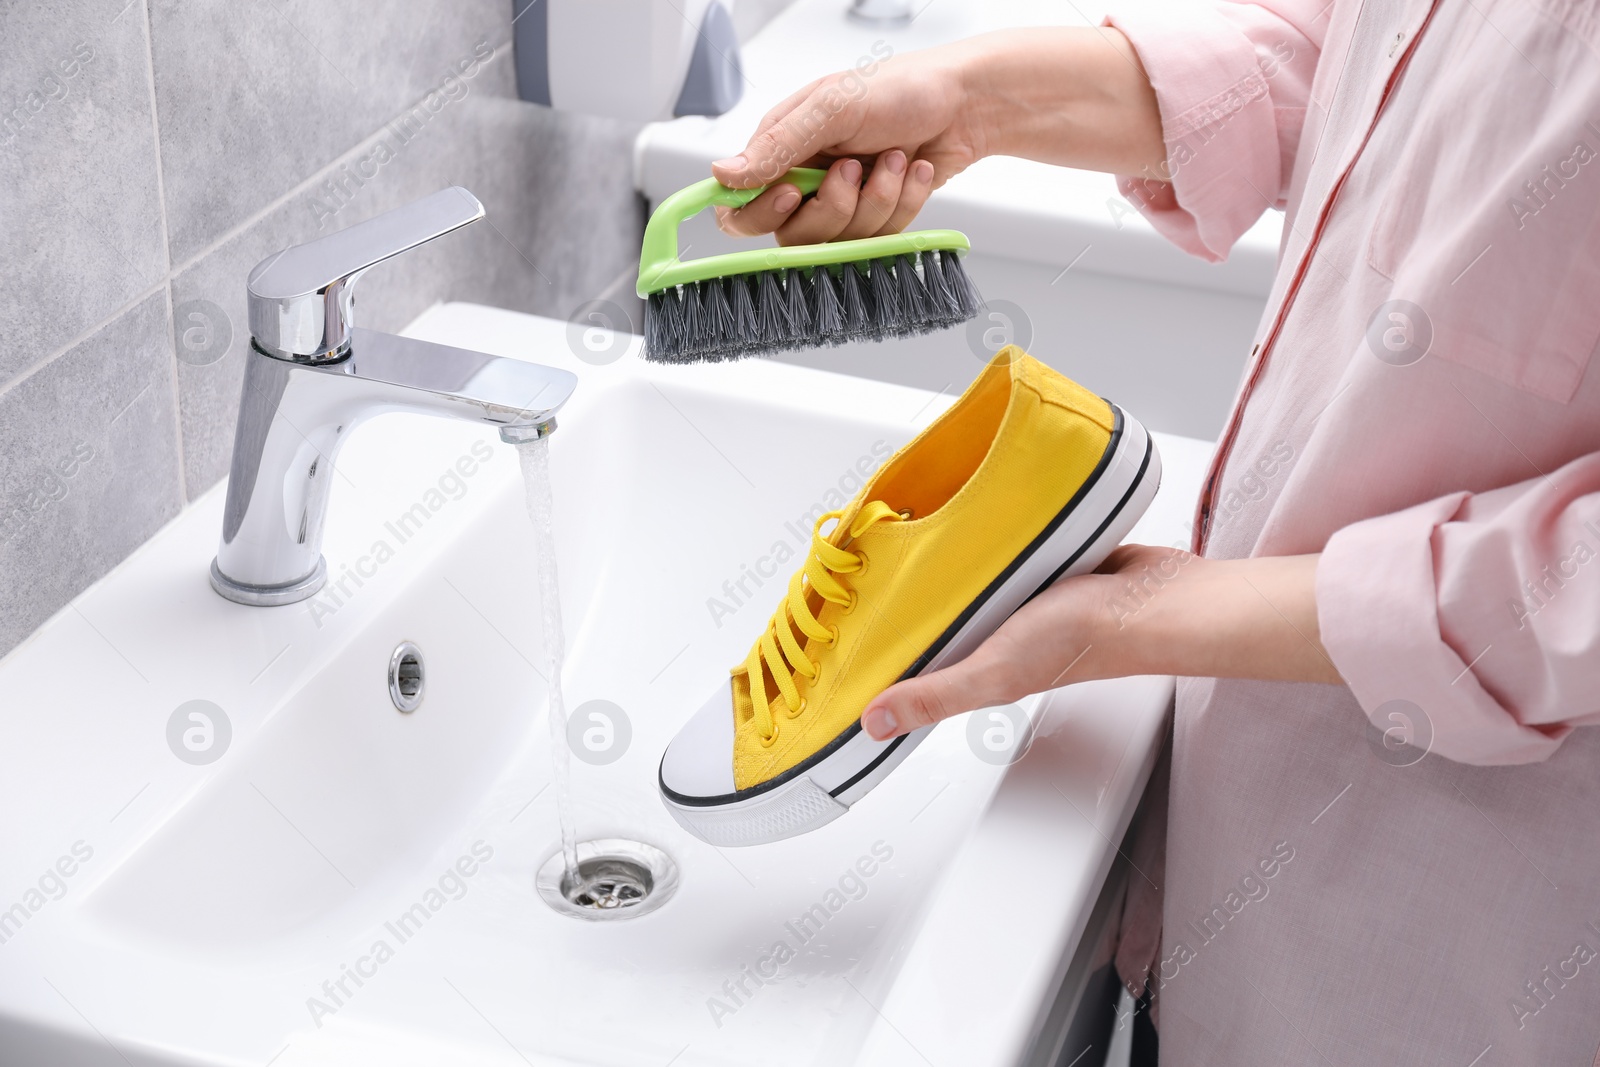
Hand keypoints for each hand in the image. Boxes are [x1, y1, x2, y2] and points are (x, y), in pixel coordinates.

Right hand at [709, 29, 1166, 246]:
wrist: (966, 104)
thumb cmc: (902, 89)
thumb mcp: (832, 108)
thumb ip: (777, 147)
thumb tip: (722, 175)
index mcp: (782, 149)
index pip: (740, 208)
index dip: (761, 214)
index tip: (794, 195)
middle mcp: (806, 180)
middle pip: (793, 235)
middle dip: (835, 206)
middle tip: (856, 168)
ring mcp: (842, 202)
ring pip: (840, 240)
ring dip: (877, 200)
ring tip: (894, 160)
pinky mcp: (876, 217)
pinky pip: (878, 238)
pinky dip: (902, 204)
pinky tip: (912, 171)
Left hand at [859, 546, 1341, 740]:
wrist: (1157, 599)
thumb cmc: (1087, 639)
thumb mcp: (994, 671)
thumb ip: (936, 695)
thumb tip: (873, 723)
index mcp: (978, 664)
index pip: (914, 660)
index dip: (877, 647)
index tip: (833, 623)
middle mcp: (995, 631)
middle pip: (933, 614)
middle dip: (899, 591)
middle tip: (861, 555)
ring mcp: (1020, 596)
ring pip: (966, 576)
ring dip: (943, 556)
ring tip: (902, 526)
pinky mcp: (1045, 561)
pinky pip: (1002, 546)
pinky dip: (986, 533)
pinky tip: (967, 513)